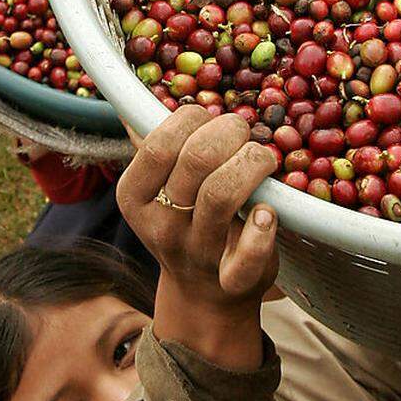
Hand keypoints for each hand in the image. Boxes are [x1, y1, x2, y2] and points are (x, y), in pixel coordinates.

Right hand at [117, 106, 279, 368]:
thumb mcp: (156, 191)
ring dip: (253, 163)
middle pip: (196, 161)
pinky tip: (268, 212)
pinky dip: (264, 229)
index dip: (193, 119)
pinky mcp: (233, 280)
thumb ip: (152, 150)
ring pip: (221, 195)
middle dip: (230, 132)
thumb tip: (132, 104)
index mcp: (134, 198)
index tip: (211, 121)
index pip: (159, 144)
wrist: (203, 297)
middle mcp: (162, 226)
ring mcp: (197, 254)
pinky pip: (249, 254)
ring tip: (263, 160)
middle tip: (244, 137)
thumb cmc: (185, 225)